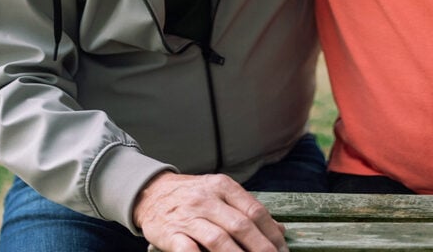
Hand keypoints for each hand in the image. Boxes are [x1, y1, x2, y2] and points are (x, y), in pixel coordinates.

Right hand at [134, 172, 287, 251]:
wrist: (150, 192)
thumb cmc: (192, 196)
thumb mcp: (220, 193)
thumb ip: (247, 209)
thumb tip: (279, 230)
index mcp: (222, 186)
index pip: (254, 210)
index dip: (271, 233)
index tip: (282, 250)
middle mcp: (206, 199)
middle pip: (241, 226)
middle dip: (261, 248)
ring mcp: (188, 217)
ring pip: (218, 240)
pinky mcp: (171, 233)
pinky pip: (189, 251)